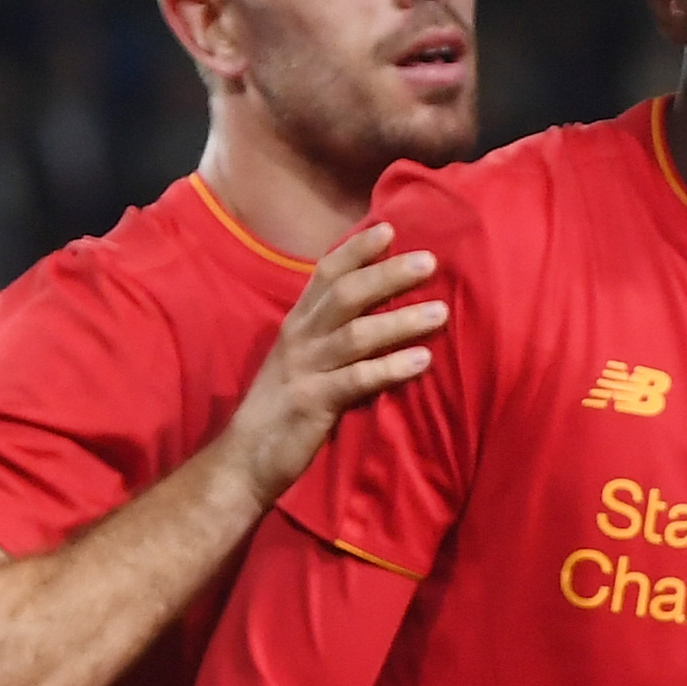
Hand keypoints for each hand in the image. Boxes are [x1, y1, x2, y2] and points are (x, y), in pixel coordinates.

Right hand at [221, 225, 445, 498]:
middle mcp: (300, 338)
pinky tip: (422, 361)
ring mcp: (305, 369)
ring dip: (401, 321)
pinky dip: (390, 368)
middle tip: (430, 261)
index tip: (391, 228)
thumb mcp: (303, 360)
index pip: (326, 272)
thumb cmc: (283, 408)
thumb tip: (378, 311)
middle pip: (347, 294)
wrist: (245, 458)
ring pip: (356, 334)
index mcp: (298, 323)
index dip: (357, 249)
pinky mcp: (313, 403)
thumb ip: (332, 333)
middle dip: (388, 274)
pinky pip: (357, 380)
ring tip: (441, 313)